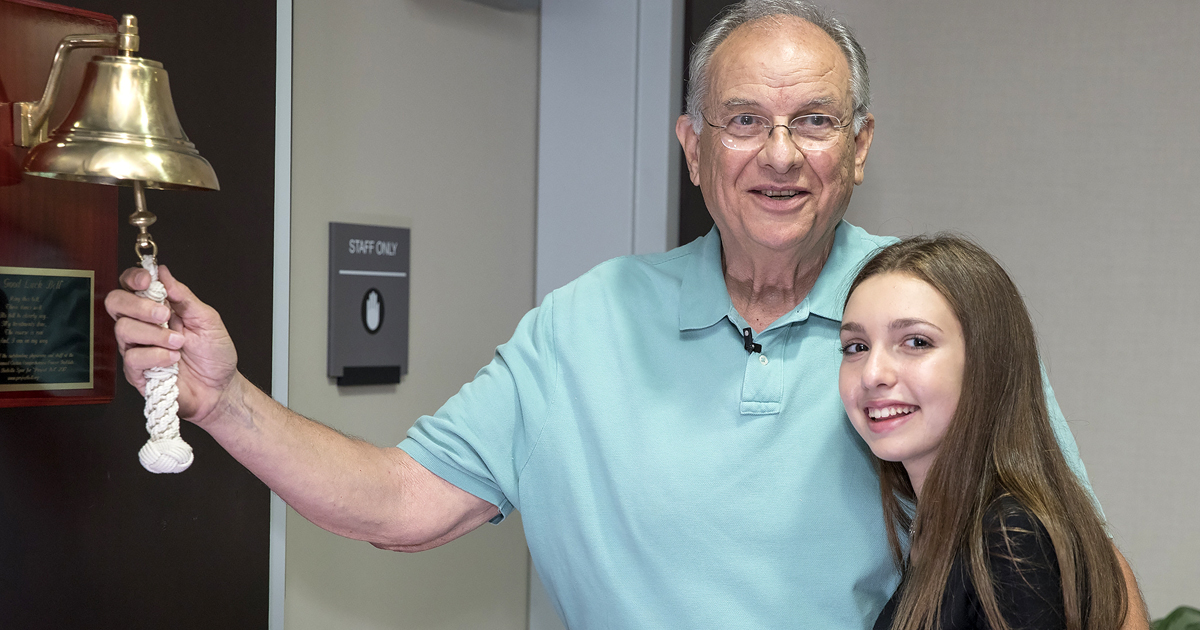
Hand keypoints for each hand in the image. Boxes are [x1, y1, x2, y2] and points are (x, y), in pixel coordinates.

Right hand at [105, 265, 237, 423]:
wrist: (220, 389)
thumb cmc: (214, 355)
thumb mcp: (207, 319)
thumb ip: (184, 296)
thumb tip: (163, 272)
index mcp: (158, 308)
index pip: (131, 285)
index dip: (133, 278)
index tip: (148, 280)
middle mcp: (142, 325)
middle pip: (115, 302)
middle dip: (139, 305)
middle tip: (164, 315)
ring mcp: (137, 348)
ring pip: (123, 329)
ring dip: (155, 334)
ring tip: (179, 343)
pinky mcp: (136, 372)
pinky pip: (133, 357)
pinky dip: (156, 356)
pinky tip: (173, 359)